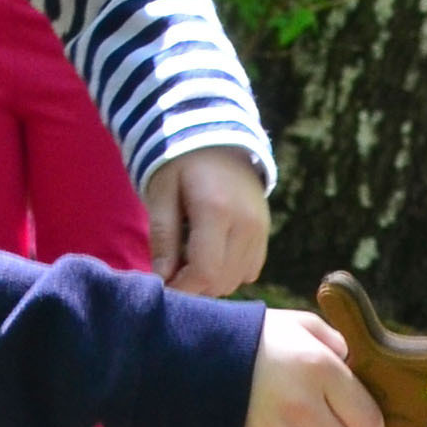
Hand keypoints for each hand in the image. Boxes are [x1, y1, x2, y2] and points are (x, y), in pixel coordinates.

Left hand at [145, 146, 270, 295]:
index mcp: (216, 211)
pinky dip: (229, 272)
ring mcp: (261, 229)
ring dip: (211, 280)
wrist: (217, 138)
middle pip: (222, 281)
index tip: (164, 286)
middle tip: (173, 271)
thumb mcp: (161, 194)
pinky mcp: (266, 232)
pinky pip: (250, 270)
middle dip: (194, 286)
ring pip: (237, 280)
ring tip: (190, 260)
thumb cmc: (180, 164)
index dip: (183, 288)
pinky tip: (211, 254)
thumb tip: (163, 279)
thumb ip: (163, 237)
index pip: (204, 272)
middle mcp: (246, 224)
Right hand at [238, 307, 384, 426]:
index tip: (351, 413)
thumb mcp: (298, 325)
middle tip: (318, 418)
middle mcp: (302, 404)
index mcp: (321, 369)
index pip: (370, 422)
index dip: (364, 420)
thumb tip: (357, 366)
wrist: (189, 354)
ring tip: (282, 418)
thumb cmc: (253, 338)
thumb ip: (335, 343)